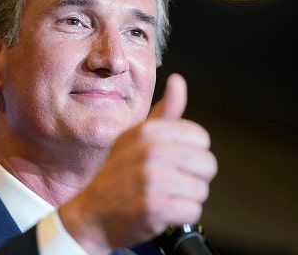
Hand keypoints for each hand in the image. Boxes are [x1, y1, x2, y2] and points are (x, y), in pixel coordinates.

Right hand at [59, 73, 217, 252]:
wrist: (90, 216)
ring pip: (201, 190)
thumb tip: (178, 81)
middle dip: (193, 178)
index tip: (172, 162)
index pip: (200, 137)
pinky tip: (162, 213)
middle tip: (168, 184)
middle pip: (207, 164)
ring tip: (162, 197)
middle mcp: (150, 151)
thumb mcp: (135, 138)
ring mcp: (151, 180)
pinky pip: (192, 211)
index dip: (191, 153)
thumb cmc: (116, 176)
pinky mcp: (154, 208)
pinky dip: (181, 217)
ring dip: (186, 199)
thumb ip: (164, 111)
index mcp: (148, 131)